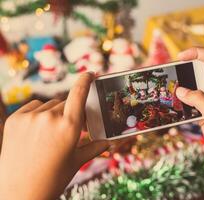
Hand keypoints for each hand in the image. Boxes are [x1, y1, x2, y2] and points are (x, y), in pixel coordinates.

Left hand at [0, 73, 108, 199]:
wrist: (20, 192)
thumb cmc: (53, 178)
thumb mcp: (76, 162)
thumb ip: (95, 147)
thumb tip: (109, 142)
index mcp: (69, 127)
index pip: (79, 94)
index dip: (85, 80)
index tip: (90, 73)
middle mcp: (50, 118)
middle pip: (64, 104)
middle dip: (68, 114)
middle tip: (65, 132)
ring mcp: (30, 117)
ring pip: (48, 106)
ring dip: (52, 114)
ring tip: (48, 136)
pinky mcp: (15, 120)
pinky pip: (32, 108)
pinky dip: (38, 114)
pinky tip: (37, 130)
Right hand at [176, 47, 203, 161]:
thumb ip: (198, 99)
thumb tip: (181, 91)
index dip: (197, 52)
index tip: (181, 57)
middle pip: (202, 71)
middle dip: (186, 69)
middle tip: (172, 73)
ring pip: (195, 87)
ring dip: (182, 87)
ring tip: (169, 89)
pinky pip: (192, 102)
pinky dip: (182, 102)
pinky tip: (174, 105)